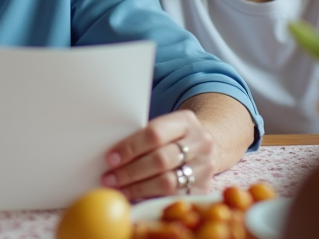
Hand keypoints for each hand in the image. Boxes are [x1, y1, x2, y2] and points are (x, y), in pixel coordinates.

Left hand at [100, 109, 214, 201]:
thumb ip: (144, 136)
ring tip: (119, 189)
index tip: (111, 158)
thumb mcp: (166, 126)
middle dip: (131, 171)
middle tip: (110, 177)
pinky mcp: (204, 189)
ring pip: (167, 182)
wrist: (209, 146)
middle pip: (161, 160)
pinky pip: (173, 197)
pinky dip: (150, 198)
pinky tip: (134, 196)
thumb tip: (112, 155)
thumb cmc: (175, 136)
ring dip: (138, 188)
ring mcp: (205, 167)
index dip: (130, 147)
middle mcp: (200, 143)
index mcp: (186, 121)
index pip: (155, 134)